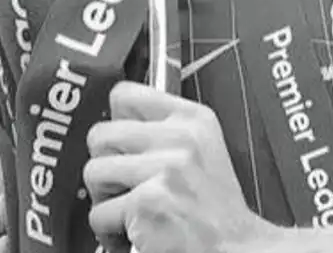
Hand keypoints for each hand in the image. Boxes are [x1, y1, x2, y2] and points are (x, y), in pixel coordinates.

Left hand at [83, 82, 282, 252]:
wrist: (238, 250)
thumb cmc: (217, 210)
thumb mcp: (203, 150)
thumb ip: (164, 128)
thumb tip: (116, 121)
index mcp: (193, 119)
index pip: (124, 95)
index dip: (116, 124)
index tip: (123, 146)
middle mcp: (181, 139)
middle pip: (100, 135)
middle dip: (106, 167)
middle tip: (127, 188)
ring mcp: (164, 170)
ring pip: (94, 173)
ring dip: (105, 201)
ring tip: (130, 213)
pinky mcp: (148, 204)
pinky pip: (99, 214)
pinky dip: (110, 233)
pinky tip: (135, 234)